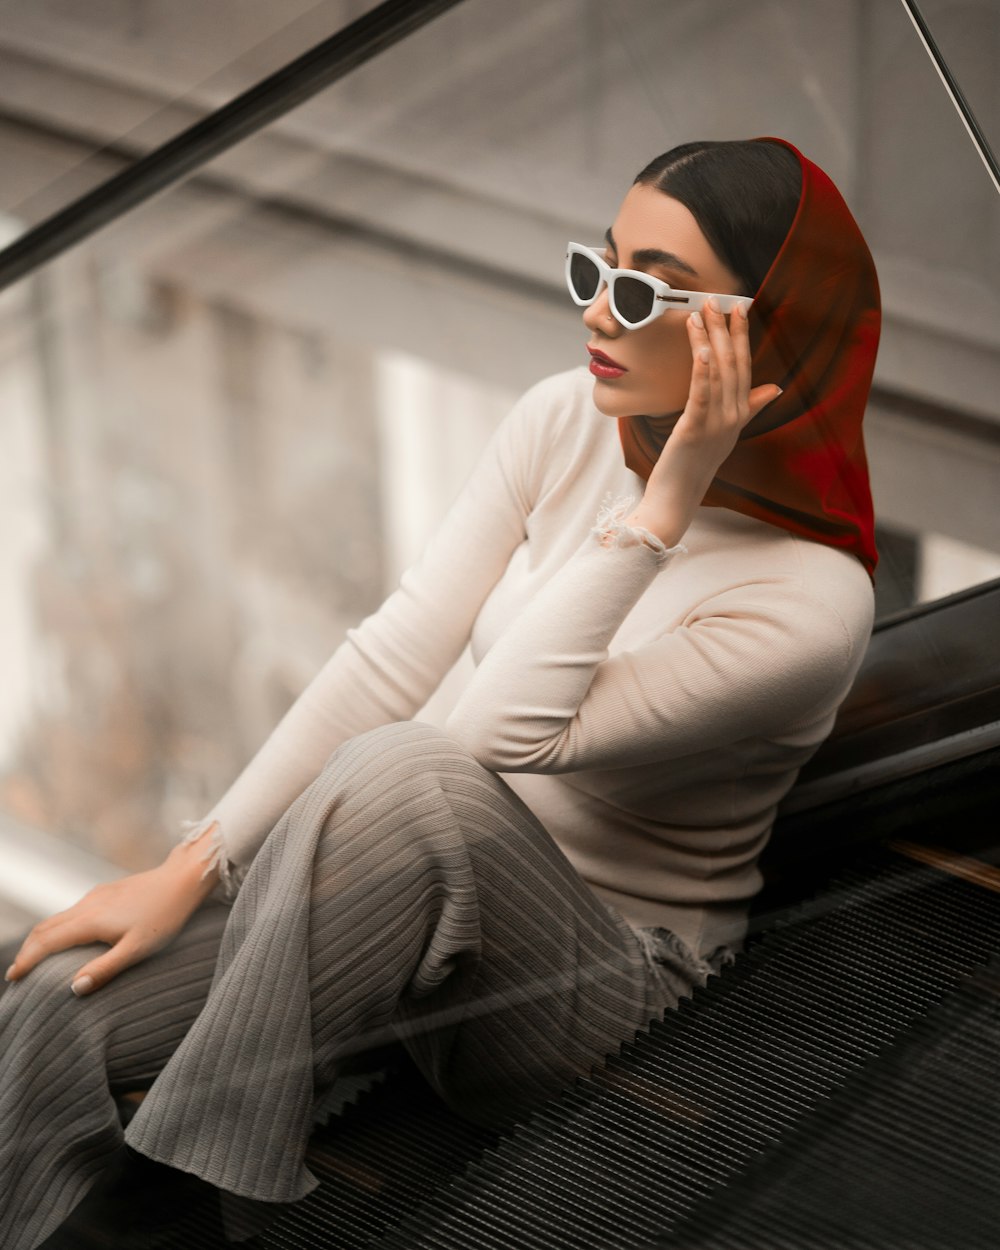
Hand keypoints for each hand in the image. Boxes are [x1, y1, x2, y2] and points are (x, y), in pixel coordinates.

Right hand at [4, 832, 219, 995]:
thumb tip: (73, 989)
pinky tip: (67, 937)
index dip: (27, 960)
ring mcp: (97, 896)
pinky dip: (58, 927)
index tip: (13, 978)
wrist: (183, 879)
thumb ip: (106, 968)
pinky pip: (72, 910)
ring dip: (41, 938)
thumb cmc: (165, 917)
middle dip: (28, 950)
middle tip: (17, 973)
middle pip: (45, 928)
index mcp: (91, 920)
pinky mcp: (107, 892)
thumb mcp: (139, 949)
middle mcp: (88, 904)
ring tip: (35, 958)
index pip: (47, 942)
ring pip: (58, 917)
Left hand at [627, 297, 782, 546]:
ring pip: (718, 373)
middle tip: (717, 299)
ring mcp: (717, 424)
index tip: (740, 307)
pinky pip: (702, 394)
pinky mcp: (696, 429)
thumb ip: (749, 407)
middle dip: (726, 329)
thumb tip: (775, 388)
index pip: (745, 367)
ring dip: (710, 340)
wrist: (678, 497)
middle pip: (734, 364)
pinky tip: (702, 348)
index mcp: (740, 414)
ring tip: (701, 313)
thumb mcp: (724, 431)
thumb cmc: (694, 464)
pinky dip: (703, 370)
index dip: (743, 336)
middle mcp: (733, 417)